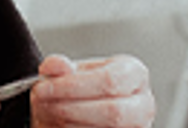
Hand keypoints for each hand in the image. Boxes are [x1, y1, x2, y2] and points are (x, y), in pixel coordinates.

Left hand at [32, 54, 154, 127]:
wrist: (84, 110)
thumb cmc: (82, 91)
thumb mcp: (70, 73)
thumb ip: (60, 67)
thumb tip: (56, 65)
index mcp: (134, 74)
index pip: (109, 80)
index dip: (72, 87)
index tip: (43, 88)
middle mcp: (143, 104)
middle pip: (113, 112)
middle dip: (70, 110)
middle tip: (43, 104)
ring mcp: (138, 127)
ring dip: (68, 125)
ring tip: (47, 115)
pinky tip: (59, 126)